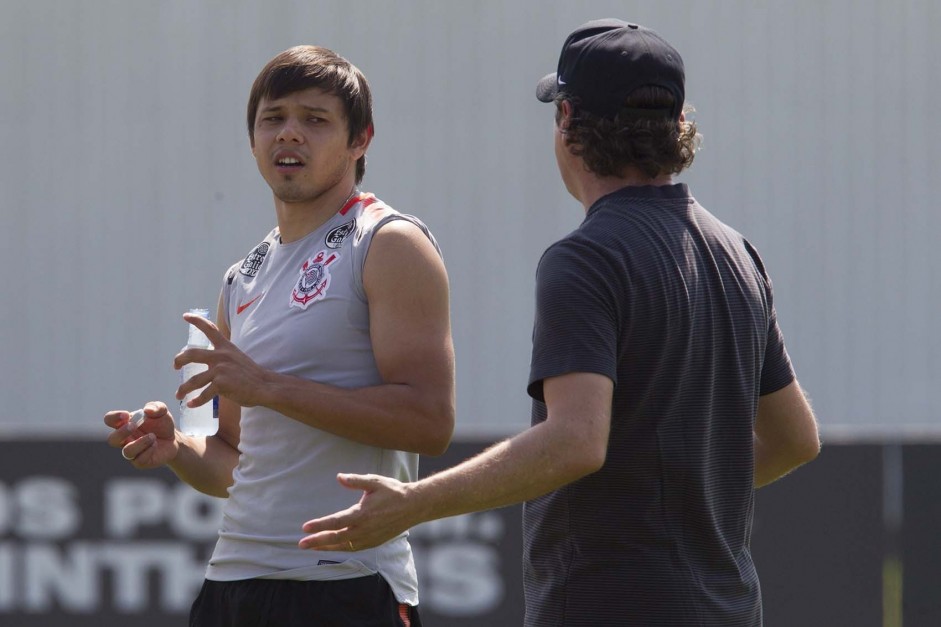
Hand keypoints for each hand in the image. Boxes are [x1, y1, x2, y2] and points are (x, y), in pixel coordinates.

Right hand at [104, 402, 178, 467]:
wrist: (173, 439)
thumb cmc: (162, 424)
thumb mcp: (162, 411)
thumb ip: (156, 407)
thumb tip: (148, 410)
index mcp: (125, 423)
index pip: (109, 420)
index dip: (114, 417)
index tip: (126, 415)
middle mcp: (125, 439)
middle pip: (112, 439)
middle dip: (122, 432)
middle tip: (134, 426)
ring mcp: (132, 451)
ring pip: (127, 452)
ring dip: (140, 443)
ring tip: (152, 436)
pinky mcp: (141, 461)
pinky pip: (139, 460)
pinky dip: (148, 451)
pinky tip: (155, 444)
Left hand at [174, 312, 269, 407]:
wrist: (265, 386)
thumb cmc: (252, 375)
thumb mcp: (238, 358)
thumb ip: (224, 357)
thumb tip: (211, 363)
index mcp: (225, 347)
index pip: (209, 329)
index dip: (196, 320)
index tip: (185, 316)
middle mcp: (221, 356)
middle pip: (192, 354)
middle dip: (179, 360)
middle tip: (175, 366)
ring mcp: (220, 370)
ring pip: (194, 380)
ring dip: (183, 389)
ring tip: (179, 395)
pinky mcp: (221, 384)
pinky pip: (204, 394)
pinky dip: (196, 401)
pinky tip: (191, 405)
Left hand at [298, 474, 418, 551]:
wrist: (414, 506)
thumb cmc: (393, 491)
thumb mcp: (374, 481)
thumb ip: (355, 481)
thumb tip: (339, 477)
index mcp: (362, 513)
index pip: (336, 521)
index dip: (319, 525)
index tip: (305, 527)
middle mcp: (364, 529)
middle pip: (336, 538)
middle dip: (317, 541)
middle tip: (301, 543)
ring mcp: (370, 537)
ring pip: (344, 546)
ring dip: (327, 547)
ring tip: (313, 547)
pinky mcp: (375, 542)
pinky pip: (354, 548)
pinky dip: (342, 549)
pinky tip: (334, 547)